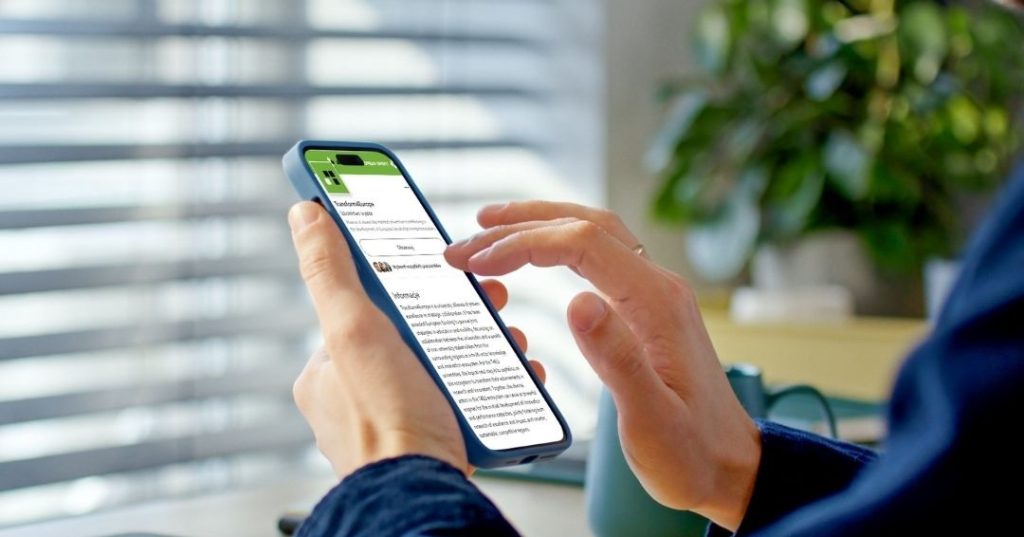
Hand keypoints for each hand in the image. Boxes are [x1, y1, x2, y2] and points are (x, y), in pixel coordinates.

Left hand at [287, 201, 543, 477]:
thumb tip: (305, 214)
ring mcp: (394, 420)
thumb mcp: (354, 330)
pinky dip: (488, 384)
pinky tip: (509, 375)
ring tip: (508, 338)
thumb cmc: (388, 421)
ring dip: (479, 346)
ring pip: (441, 365)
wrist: (426, 496)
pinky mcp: (430, 441)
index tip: (440, 262)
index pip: (365, 304)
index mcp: (327, 371)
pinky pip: (460, 400)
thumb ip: (330, 271)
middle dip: (455, 312)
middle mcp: (355, 398)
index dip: (407, 276)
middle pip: (412, 332)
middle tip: (489, 297)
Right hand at [444, 201, 759, 530]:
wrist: (730, 469)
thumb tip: (576, 302)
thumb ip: (616, 359)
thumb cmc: (691, 453)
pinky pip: (600, 257)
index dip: (524, 244)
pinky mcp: (646, 310)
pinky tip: (535, 253)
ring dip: (541, 223)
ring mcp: (654, 296)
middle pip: (586, 225)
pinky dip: (559, 244)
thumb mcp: (649, 418)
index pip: (583, 244)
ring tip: (490, 226)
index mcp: (658, 304)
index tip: (478, 261)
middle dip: (521, 225)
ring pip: (595, 233)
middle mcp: (659, 288)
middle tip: (466, 241)